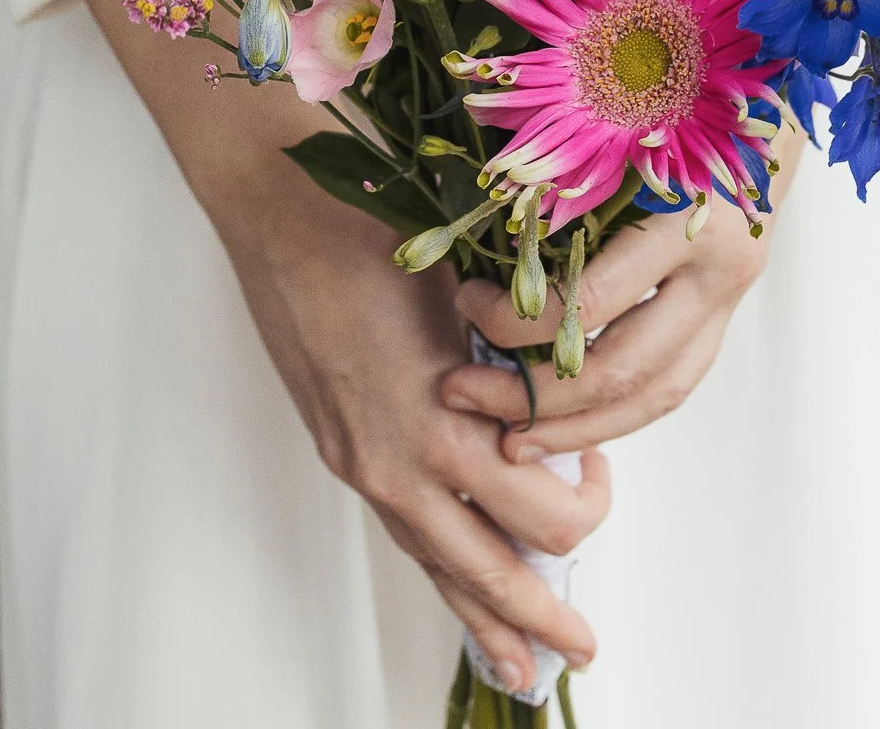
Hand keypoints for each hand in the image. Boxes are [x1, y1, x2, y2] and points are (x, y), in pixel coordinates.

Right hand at [83, 0, 608, 696]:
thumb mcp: (467, 286)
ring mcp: (364, 461)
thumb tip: (567, 385)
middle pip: (494, 563)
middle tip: (586, 650)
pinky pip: (403, 535)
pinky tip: (459, 605)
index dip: (585, 502)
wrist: (281, 206)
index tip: (599, 470)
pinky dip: (439, 578)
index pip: (541, 505)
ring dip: (488, 621)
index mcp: (444, 413)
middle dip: (545, 614)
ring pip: (439, 567)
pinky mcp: (340, 451)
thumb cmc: (377, 227)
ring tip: (525, 671)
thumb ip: (514, 351)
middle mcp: (401, 457)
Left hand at [441, 124, 804, 459]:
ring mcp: (730, 303)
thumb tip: (465, 216)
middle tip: (461, 391)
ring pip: (653, 397)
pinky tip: (562, 424)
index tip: (463, 300)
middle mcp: (722, 269)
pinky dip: (613, 413)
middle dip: (533, 396)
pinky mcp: (723, 322)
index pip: (592, 302)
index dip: (516, 318)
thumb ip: (563, 173)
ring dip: (574, 427)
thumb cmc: (674, 105)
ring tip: (507, 438)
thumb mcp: (622, 127)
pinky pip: (668, 388)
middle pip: (622, 368)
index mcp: (692, 217)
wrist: (762, 109)